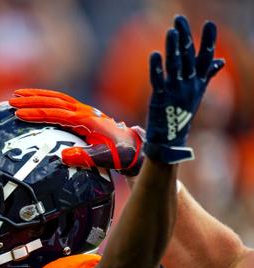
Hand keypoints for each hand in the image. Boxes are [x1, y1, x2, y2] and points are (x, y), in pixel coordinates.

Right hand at [9, 88, 144, 175]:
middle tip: (11, 101)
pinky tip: (34, 100)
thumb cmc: (119, 153)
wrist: (133, 146)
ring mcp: (83, 110)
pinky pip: (61, 101)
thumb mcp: (105, 158)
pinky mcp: (82, 113)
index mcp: (86, 120)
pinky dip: (46, 98)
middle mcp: (83, 111)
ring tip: (16, 95)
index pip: (57, 113)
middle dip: (31, 100)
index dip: (37, 113)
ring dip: (36, 95)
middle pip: (53, 100)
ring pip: (56, 97)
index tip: (20, 114)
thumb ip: (86, 157)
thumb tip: (65, 156)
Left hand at [144, 15, 224, 163]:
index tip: (209, 23)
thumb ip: (207, 75)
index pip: (206, 57)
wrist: (170, 139)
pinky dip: (156, 67)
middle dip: (185, 36)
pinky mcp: (160, 98)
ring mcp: (175, 91)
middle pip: (189, 56)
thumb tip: (221, 61)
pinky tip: (155, 54)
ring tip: (171, 31)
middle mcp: (189, 85)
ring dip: (172, 47)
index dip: (208, 40)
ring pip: (175, 65)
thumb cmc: (181, 113)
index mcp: (198, 82)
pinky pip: (158, 80)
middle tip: (179, 19)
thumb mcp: (197, 92)